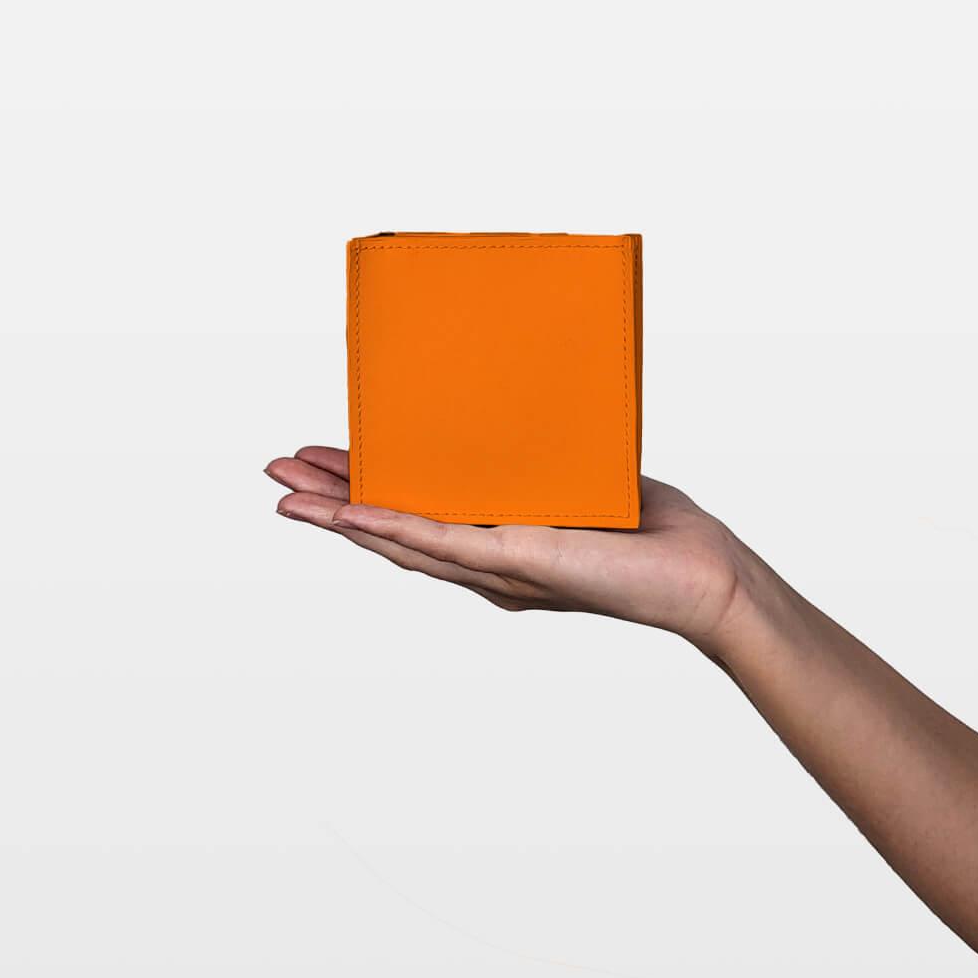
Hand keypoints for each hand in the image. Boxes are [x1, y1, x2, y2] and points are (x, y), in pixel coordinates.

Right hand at [264, 446, 749, 646]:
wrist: (701, 571)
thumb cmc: (650, 527)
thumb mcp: (577, 475)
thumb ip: (535, 455)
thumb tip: (507, 406)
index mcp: (495, 540)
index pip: (415, 513)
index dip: (363, 490)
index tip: (323, 463)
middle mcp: (486, 560)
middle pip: (391, 530)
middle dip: (329, 503)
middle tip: (276, 473)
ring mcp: (497, 565)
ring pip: (400, 541)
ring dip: (338, 518)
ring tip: (285, 496)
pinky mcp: (519, 562)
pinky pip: (440, 543)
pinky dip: (387, 529)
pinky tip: (344, 516)